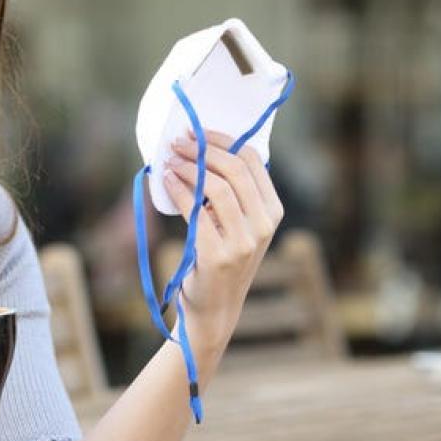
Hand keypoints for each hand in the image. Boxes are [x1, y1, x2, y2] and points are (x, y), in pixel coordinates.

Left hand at [161, 129, 284, 357]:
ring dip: (189, 167)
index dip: (224, 140)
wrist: (214, 308)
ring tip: (170, 161)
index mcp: (273, 211)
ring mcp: (243, 242)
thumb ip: (232, 193)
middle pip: (235, 169)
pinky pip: (196, 211)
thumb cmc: (220, 258)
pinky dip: (179, 190)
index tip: (198, 133)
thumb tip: (203, 147)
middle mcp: (264, 226)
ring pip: (217, 186)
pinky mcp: (217, 255)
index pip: (253, 161)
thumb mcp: (238, 225)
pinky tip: (167, 181)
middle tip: (178, 143)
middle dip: (203, 149)